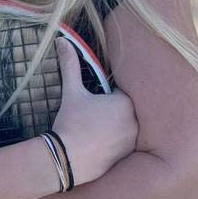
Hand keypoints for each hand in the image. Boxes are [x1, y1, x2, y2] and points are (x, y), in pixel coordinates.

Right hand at [51, 39, 137, 185]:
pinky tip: (98, 147)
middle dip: (110, 113)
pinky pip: (124, 144)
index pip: (118, 94)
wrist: (67, 158)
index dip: (103, 99)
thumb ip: (70, 65)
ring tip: (93, 134)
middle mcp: (135, 120)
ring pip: (125, 128)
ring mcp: (133, 140)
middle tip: (91, 121)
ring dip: (114, 128)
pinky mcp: (128, 156)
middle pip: (123, 111)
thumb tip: (61, 40)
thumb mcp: (72, 92)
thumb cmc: (71, 122)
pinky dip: (114, 144)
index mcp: (125, 102)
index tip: (91, 106)